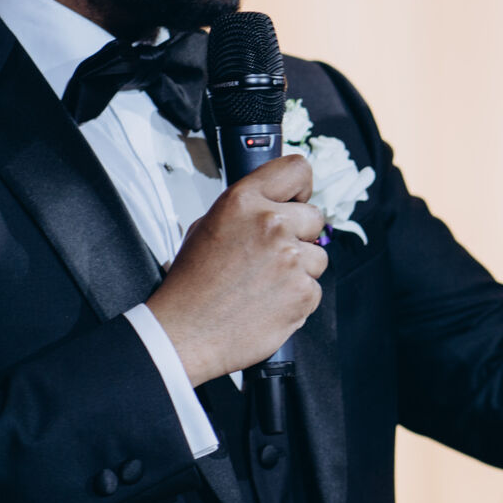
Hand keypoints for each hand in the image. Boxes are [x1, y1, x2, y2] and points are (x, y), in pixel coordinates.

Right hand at [146, 155, 328, 385]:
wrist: (184, 333)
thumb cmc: (191, 285)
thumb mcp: (206, 227)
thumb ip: (246, 211)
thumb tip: (275, 205)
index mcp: (243, 201)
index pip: (296, 169)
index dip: (300, 188)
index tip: (297, 201)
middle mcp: (270, 224)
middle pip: (315, 217)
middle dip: (299, 235)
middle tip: (271, 256)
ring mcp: (290, 258)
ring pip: (318, 256)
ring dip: (299, 269)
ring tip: (263, 284)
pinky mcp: (303, 291)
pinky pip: (314, 288)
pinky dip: (296, 297)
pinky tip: (268, 302)